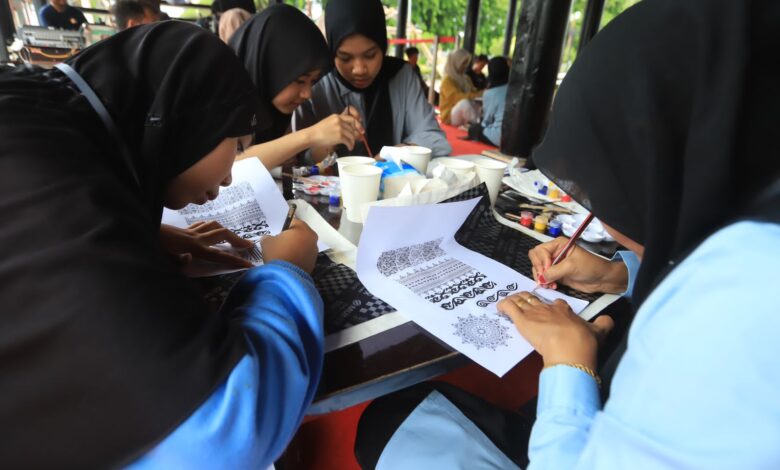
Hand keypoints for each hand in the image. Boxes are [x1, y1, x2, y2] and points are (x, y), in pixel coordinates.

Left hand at [159, 222, 254, 268]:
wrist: (138, 232)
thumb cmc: (151, 249)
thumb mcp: (163, 260)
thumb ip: (177, 261)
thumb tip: (189, 258)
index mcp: (193, 248)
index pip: (219, 255)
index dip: (235, 261)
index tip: (249, 265)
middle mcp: (195, 238)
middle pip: (222, 233)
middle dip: (237, 239)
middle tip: (249, 246)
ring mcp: (189, 231)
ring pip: (213, 225)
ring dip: (225, 230)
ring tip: (233, 237)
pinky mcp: (183, 229)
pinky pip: (201, 225)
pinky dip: (210, 227)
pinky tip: (210, 230)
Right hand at [261, 219, 317, 272]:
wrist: (286, 276)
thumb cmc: (278, 253)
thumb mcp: (267, 242)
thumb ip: (268, 237)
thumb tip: (268, 239)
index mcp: (302, 228)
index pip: (292, 221)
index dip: (283, 226)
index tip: (276, 231)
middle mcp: (312, 238)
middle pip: (300, 234)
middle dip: (291, 237)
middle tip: (280, 242)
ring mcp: (314, 251)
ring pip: (303, 245)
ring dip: (295, 248)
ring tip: (283, 253)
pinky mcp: (313, 263)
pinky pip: (304, 256)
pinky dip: (297, 257)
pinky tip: (288, 261)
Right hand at [305, 112, 363, 150]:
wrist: (311, 136)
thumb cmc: (318, 131)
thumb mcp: (328, 122)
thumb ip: (338, 124)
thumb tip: (348, 130)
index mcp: (336, 116)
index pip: (351, 119)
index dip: (358, 125)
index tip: (361, 130)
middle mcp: (339, 121)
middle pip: (352, 128)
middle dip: (355, 135)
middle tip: (356, 140)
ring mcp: (339, 128)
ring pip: (351, 135)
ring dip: (352, 142)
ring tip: (350, 146)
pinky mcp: (339, 136)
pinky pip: (349, 141)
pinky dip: (350, 146)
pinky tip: (349, 148)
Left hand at [498, 292, 613, 369]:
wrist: (570, 348)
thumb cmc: (583, 341)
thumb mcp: (598, 332)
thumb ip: (603, 324)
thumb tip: (609, 320)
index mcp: (564, 310)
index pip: (557, 303)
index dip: (553, 306)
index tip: (552, 311)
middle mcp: (548, 309)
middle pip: (535, 299)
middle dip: (529, 300)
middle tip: (526, 304)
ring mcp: (534, 313)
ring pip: (521, 301)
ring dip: (515, 301)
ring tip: (511, 303)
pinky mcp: (522, 320)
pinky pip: (509, 307)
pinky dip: (503, 306)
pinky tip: (499, 307)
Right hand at [528, 237, 627, 293]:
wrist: (601, 279)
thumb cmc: (590, 267)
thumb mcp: (571, 267)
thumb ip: (553, 272)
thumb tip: (540, 279)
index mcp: (558, 244)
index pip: (540, 250)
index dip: (541, 260)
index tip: (547, 269)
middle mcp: (554, 253)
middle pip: (535, 258)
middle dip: (538, 269)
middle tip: (544, 278)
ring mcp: (554, 264)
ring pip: (538, 269)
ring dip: (541, 278)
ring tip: (549, 284)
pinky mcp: (556, 274)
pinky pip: (544, 278)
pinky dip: (545, 283)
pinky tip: (552, 286)